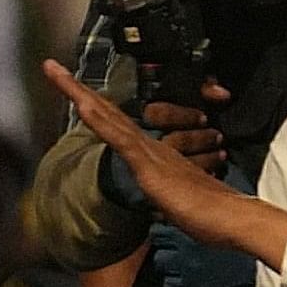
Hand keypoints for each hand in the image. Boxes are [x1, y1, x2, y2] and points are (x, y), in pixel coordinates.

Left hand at [45, 59, 286, 265]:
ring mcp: (150, 153)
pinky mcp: (149, 165)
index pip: (120, 126)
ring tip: (54, 72)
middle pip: (109, 112)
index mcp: (156, 154)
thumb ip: (171, 194)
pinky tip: (83, 105)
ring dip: (79, 94)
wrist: (234, 219)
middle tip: (52, 67)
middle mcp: (151, 146)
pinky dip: (100, 121)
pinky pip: (120, 138)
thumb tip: (169, 199)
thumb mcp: (182, 203)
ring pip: (108, 117)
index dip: (97, 106)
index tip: (75, 91)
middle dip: (78, 90)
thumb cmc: (215, 215)